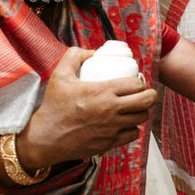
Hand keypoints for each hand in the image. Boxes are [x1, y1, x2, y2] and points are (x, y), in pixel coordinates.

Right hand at [16, 48, 157, 168]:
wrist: (45, 138)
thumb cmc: (53, 106)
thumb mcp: (60, 75)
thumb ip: (74, 56)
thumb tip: (93, 52)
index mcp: (103, 91)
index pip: (137, 84)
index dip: (140, 82)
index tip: (137, 81)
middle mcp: (111, 109)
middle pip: (146, 101)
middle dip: (149, 95)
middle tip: (144, 94)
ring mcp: (112, 128)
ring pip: (141, 118)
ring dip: (141, 112)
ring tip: (134, 108)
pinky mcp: (110, 143)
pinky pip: (133, 134)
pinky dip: (132, 128)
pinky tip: (125, 124)